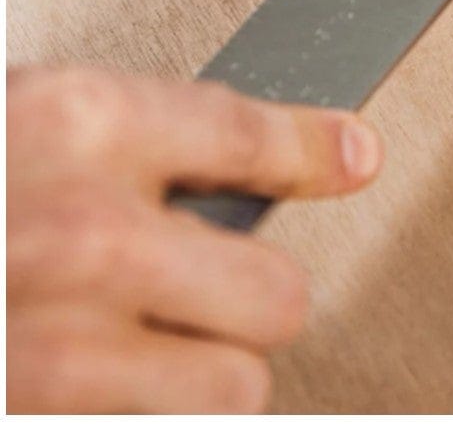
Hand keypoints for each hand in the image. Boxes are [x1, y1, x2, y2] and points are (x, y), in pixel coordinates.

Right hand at [7, 65, 382, 412]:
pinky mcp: (43, 420)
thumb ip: (125, 136)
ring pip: (230, 386)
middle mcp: (89, 234)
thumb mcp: (22, 122)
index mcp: (81, 126)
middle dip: (248, 294)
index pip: (249, 135)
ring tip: (137, 343)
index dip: (315, 150)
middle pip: (273, 290)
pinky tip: (78, 382)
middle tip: (200, 286)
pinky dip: (129, 411)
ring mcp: (66, 347)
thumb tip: (238, 152)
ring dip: (196, 375)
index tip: (356, 156)